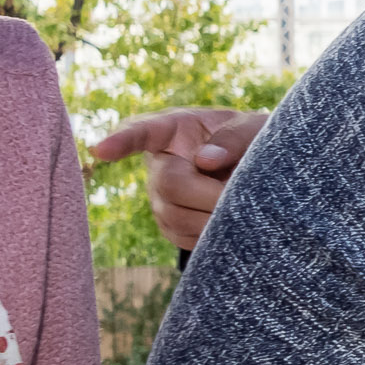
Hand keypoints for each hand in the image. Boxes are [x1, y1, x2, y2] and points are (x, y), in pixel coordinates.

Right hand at [87, 108, 270, 251]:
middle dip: (208, 194)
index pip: (140, 131)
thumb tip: (206, 160)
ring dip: (213, 217)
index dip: (120, 141)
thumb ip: (235, 137)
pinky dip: (211, 234)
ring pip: (174, 216)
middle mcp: (160, 162)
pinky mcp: (171, 224)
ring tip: (244, 205)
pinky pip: (183, 237)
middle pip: (169, 184)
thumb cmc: (255, 140)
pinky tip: (231, 221)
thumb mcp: (254, 127)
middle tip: (243, 194)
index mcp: (174, 128)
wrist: (263, 172)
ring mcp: (161, 196)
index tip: (101, 150)